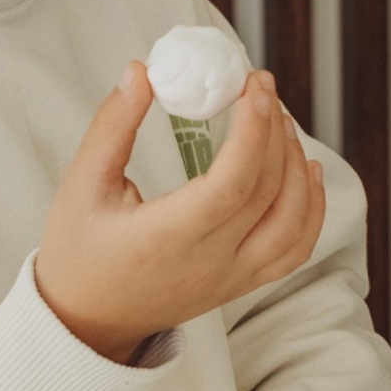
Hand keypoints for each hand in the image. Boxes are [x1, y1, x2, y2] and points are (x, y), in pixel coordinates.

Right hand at [36, 63, 326, 363]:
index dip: (253, 132)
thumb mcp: (82, 184)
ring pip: (292, 225)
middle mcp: (210, 263)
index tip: (255, 87)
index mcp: (168, 238)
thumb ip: (113, 126)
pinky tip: (307, 172)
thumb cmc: (80, 250)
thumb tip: (140, 72)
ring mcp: (233, 278)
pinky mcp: (242, 284)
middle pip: (267, 194)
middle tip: (263, 88)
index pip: (231, 184)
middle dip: (274, 133)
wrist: (90, 318)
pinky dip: (311, 211)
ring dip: (297, 169)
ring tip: (281, 124)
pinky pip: (294, 251)